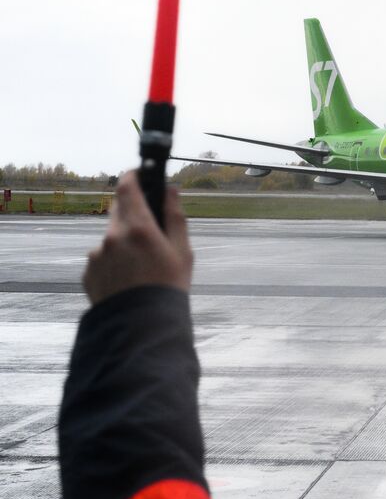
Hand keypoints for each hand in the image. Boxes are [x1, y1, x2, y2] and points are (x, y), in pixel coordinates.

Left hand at [82, 171, 193, 305]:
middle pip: (118, 210)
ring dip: (124, 241)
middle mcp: (113, 237)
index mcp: (139, 228)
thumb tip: (170, 191)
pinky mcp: (89, 271)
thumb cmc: (170, 288)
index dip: (133, 176)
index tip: (138, 173)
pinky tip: (129, 279)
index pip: (128, 188)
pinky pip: (103, 257)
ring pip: (111, 236)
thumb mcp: (183, 252)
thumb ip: (175, 217)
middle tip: (150, 230)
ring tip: (142, 267)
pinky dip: (114, 261)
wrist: (143, 325)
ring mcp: (98, 254)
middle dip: (133, 213)